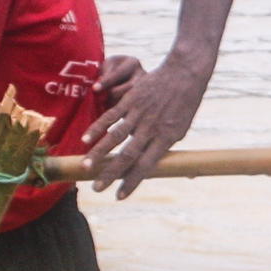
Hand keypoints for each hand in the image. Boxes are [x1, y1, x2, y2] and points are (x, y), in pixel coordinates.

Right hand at [85, 50, 211, 198]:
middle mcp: (151, 128)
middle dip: (111, 174)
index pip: (146, 165)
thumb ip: (165, 144)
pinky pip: (111, 116)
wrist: (185, 73)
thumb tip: (154, 162)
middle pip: (127, 155)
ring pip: (115, 137)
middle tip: (96, 188)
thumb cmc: (185, 103)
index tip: (119, 196)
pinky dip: (97, 128)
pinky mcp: (131, 100)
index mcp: (166, 138)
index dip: (132, 182)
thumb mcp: (181, 127)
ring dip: (99, 153)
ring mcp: (139, 114)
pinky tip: (85, 139)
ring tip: (86, 168)